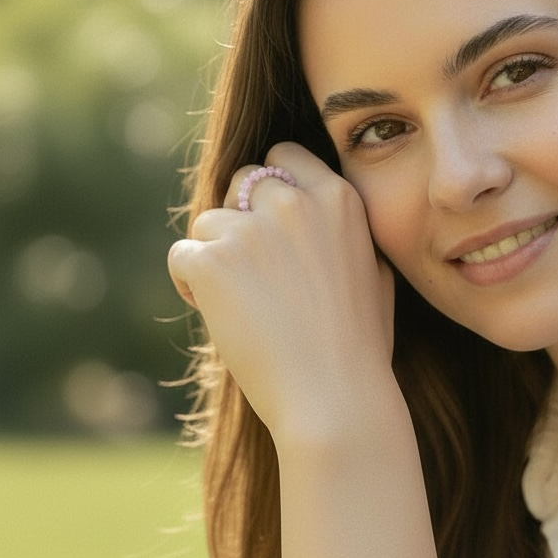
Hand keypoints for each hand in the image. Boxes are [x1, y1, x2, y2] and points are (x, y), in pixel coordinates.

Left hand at [168, 142, 398, 444]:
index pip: (285, 157)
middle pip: (241, 181)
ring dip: (217, 258)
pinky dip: (193, 286)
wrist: (336, 399)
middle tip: (254, 273)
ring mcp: (251, 231)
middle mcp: (294, 203)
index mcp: (339, 200)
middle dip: (241, 218)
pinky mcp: (213, 261)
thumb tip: (321, 217)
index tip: (273, 226)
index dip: (272, 190)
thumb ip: (346, 236)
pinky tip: (222, 317)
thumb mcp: (375, 277)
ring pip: (209, 222)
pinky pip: (182, 257)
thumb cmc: (360, 350)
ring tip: (244, 307)